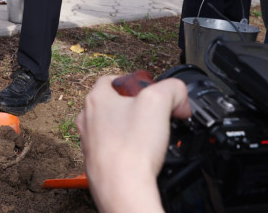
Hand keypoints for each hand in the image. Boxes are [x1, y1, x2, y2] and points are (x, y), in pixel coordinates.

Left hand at [76, 76, 190, 212]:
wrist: (123, 188)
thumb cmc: (131, 147)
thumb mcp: (159, 101)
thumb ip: (172, 89)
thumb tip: (179, 95)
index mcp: (96, 99)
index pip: (112, 80)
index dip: (135, 83)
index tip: (149, 93)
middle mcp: (88, 119)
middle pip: (114, 104)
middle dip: (135, 108)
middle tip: (154, 116)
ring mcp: (90, 142)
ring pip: (113, 127)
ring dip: (131, 130)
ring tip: (149, 138)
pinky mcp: (96, 162)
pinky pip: (113, 149)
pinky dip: (127, 149)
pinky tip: (141, 156)